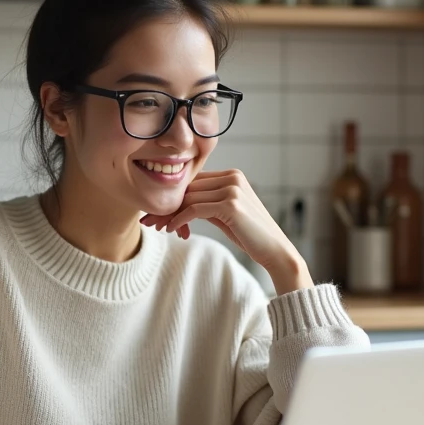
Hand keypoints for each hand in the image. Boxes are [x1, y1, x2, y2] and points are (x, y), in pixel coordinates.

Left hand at [140, 170, 312, 292]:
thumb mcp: (225, 214)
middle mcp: (232, 177)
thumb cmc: (249, 234)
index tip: (155, 212)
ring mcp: (232, 189)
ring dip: (169, 215)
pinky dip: (179, 220)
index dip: (173, 197)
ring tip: (157, 227)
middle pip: (188, 188)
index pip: (193, 181)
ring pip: (188, 198)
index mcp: (232, 174)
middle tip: (149, 220)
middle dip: (166, 206)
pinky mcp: (230, 205)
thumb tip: (178, 204)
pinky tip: (171, 230)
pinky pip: (194, 209)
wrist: (274, 250)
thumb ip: (206, 203)